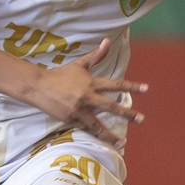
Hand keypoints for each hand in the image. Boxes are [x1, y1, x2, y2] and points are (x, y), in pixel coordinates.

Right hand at [24, 38, 146, 147]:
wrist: (38, 86)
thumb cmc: (60, 75)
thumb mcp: (79, 65)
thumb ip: (96, 56)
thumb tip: (108, 41)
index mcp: (91, 83)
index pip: (116, 85)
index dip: (132, 86)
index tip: (146, 89)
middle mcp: (87, 97)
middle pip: (111, 107)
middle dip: (127, 114)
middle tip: (141, 119)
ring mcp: (79, 110)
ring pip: (98, 125)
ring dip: (111, 135)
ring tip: (122, 143)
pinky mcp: (70, 120)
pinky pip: (86, 129)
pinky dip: (95, 135)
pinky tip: (103, 142)